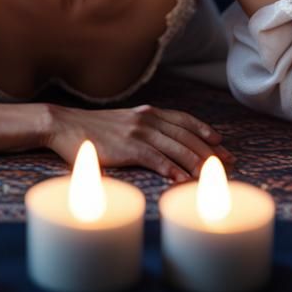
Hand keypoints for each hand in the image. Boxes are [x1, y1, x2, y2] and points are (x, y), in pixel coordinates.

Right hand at [46, 103, 234, 181]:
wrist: (64, 125)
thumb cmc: (92, 130)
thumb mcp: (123, 123)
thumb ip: (142, 129)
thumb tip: (159, 143)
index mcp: (147, 112)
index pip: (183, 119)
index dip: (203, 129)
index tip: (220, 140)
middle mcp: (147, 119)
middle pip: (186, 135)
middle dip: (209, 149)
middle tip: (227, 162)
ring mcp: (137, 132)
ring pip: (176, 147)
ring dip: (197, 161)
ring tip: (212, 175)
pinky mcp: (127, 148)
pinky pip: (155, 159)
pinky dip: (172, 169)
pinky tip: (183, 179)